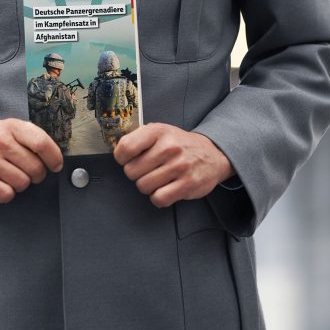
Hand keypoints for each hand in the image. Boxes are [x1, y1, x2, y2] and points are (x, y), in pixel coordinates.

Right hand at [0, 119, 62, 203]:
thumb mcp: (9, 128)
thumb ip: (31, 138)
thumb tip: (55, 157)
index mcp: (11, 127)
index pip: (42, 143)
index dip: (54, 158)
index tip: (55, 165)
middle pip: (35, 168)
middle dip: (37, 175)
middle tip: (30, 173)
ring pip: (22, 183)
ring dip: (21, 184)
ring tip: (12, 176)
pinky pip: (6, 195)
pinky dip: (7, 193)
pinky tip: (1, 184)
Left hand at [113, 123, 235, 207]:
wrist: (212, 154)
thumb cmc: (179, 144)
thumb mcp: (160, 132)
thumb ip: (138, 138)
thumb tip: (117, 151)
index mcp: (158, 131)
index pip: (125, 148)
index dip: (121, 158)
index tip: (127, 159)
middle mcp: (169, 147)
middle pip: (131, 172)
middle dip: (136, 174)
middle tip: (147, 170)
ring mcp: (179, 166)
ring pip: (143, 186)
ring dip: (147, 186)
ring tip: (157, 179)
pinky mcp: (188, 184)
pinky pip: (159, 198)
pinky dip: (158, 198)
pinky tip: (164, 189)